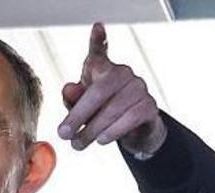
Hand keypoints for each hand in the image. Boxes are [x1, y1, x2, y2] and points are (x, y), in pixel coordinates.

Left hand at [58, 23, 165, 156]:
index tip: (97, 28)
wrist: (133, 133)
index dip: (99, 40)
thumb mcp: (83, 108)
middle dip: (79, 114)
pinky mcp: (150, 107)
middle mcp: (124, 74)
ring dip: (93, 129)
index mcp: (104, 70)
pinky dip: (114, 131)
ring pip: (114, 108)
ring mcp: (139, 89)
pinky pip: (131, 118)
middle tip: (63, 134)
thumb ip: (73, 100)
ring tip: (79, 144)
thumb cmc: (102, 114)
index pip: (99, 53)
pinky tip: (102, 140)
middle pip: (100, 90)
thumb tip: (68, 90)